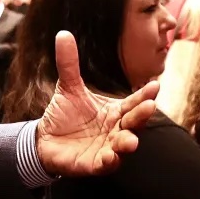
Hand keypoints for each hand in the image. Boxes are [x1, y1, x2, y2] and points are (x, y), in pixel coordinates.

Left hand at [36, 30, 159, 176]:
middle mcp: (116, 129)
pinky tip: (110, 156)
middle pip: (134, 123)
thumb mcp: (67, 87)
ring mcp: (108, 148)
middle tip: (150, 107)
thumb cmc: (64, 115)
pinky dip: (110, 161)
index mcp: (115, 111)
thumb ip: (69, 63)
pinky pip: (107, 164)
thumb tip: (63, 33)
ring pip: (124, 146)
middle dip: (142, 116)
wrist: (45, 140)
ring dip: (128, 143)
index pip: (134, 102)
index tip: (155, 86)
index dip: (145, 95)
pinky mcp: (95, 164)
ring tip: (131, 141)